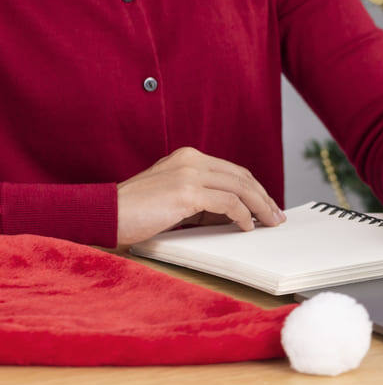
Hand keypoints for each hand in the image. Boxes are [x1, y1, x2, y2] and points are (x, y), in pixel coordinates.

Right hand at [116, 147, 284, 245]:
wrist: (103, 214)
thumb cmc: (135, 212)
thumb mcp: (175, 200)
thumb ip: (203, 202)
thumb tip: (236, 215)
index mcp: (188, 157)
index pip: (234, 171)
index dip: (255, 189)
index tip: (267, 206)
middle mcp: (191, 160)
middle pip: (242, 177)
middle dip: (264, 198)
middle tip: (276, 216)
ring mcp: (189, 173)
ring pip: (240, 188)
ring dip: (260, 207)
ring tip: (270, 223)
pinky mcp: (186, 191)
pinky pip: (228, 203)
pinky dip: (243, 216)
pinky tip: (247, 227)